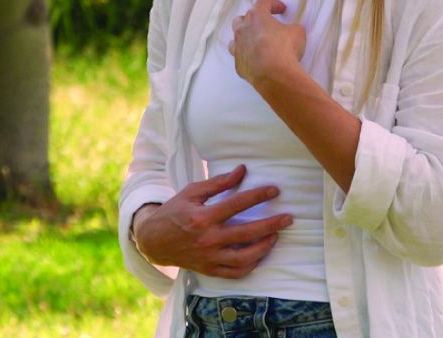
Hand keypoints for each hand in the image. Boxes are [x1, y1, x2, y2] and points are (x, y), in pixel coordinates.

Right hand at [130, 166, 291, 277]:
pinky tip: (260, 254)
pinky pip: (235, 273)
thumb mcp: (192, 192)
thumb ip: (218, 183)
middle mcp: (207, 239)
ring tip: (276, 236)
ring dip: (264, 247)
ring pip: (244, 258)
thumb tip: (242, 170)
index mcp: (202, 217)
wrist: (154, 241)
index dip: (258, 195)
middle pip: (246, 233)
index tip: (275, 190)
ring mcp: (209, 257)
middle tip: (288, 218)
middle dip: (271, 225)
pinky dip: (251, 265)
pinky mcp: (209, 270)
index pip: (236, 204)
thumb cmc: (175, 212)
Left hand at [231, 0, 305, 86]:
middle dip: (253, 20)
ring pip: (236, 38)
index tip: (282, 9)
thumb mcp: (298, 32)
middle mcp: (242, 30)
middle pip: (242, 19)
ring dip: (245, 38)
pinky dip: (248, 56)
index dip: (273, 4)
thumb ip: (292, 28)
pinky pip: (241, 57)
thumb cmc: (285, 48)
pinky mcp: (239, 65)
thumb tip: (291, 30)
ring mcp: (238, 48)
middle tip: (265, 24)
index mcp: (256, 17)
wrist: (274, 75)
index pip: (263, 3)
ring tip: (256, 42)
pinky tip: (257, 60)